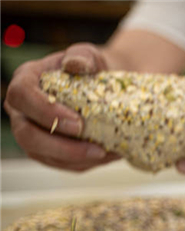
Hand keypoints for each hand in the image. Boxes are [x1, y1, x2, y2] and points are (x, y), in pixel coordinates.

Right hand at [3, 43, 118, 170]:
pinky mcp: (47, 150)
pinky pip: (60, 164)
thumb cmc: (92, 69)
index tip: (78, 122)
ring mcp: (32, 132)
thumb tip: (74, 64)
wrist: (103, 86)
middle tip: (96, 149)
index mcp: (26, 81)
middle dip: (61, 146)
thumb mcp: (89, 56)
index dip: (45, 112)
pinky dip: (84, 163)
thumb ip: (82, 56)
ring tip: (107, 154)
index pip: (21, 95)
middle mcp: (22, 109)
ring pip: (43, 154)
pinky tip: (107, 156)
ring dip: (76, 159)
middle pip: (26, 134)